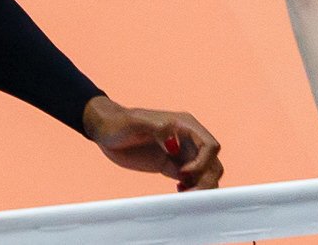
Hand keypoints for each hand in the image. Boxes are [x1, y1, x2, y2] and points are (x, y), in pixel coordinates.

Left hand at [82, 96, 222, 190]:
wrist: (105, 131)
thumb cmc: (118, 122)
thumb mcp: (135, 122)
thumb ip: (157, 128)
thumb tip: (174, 143)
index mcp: (184, 125)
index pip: (210, 145)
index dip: (203, 162)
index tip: (184, 173)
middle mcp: (187, 139)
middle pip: (212, 162)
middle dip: (206, 179)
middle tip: (188, 194)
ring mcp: (180, 154)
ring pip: (205, 173)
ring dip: (201, 187)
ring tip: (183, 196)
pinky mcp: (171, 166)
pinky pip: (190, 180)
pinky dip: (191, 189)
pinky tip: (178, 193)